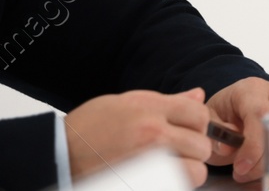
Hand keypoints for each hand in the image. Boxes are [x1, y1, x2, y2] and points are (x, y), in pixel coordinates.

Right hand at [64, 87, 212, 186]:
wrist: (57, 156)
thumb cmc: (87, 129)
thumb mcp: (125, 102)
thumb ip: (166, 101)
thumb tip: (198, 95)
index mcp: (150, 112)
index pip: (200, 114)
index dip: (198, 122)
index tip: (188, 128)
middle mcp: (152, 137)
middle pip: (202, 144)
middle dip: (195, 148)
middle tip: (180, 150)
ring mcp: (149, 165)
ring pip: (196, 172)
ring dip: (188, 171)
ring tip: (172, 167)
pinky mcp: (145, 185)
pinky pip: (177, 187)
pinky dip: (173, 184)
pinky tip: (159, 178)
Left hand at [206, 76, 268, 180]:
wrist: (235, 106)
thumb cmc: (224, 115)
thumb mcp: (211, 122)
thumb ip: (218, 134)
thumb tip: (228, 147)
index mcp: (250, 89)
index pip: (259, 114)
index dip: (253, 145)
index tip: (241, 168)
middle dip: (266, 155)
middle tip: (246, 173)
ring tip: (263, 169)